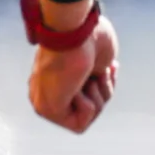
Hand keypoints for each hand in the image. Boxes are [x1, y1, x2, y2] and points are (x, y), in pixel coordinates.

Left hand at [28, 6, 118, 133]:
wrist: (76, 30)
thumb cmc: (88, 36)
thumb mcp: (97, 56)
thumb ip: (95, 72)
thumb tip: (102, 73)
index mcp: (55, 79)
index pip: (89, 97)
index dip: (106, 85)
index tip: (108, 67)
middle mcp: (47, 92)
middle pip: (91, 110)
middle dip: (104, 91)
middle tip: (100, 72)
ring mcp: (46, 102)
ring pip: (89, 117)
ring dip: (99, 95)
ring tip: (91, 75)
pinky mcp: (50, 110)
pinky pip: (80, 124)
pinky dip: (89, 104)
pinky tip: (80, 85)